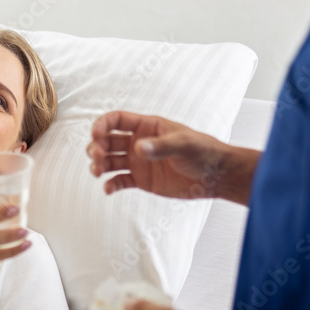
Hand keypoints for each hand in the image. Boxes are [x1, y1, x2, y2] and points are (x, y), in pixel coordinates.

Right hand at [87, 111, 227, 199]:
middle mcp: (138, 142)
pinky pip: (119, 181)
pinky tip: (108, 189)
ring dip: (99, 166)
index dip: (102, 125)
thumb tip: (138, 149)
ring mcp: (138, 162)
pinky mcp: (141, 181)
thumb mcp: (184, 144)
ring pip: (109, 161)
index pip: (116, 120)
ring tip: (98, 173)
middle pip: (107, 141)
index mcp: (147, 126)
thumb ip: (161, 146)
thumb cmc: (203, 152)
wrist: (214, 176)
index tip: (95, 135)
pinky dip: (111, 185)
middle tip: (97, 158)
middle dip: (96, 148)